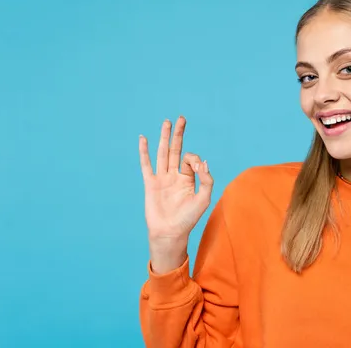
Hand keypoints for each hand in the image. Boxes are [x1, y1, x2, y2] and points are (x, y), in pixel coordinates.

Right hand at [139, 116, 213, 272]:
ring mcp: (161, 179)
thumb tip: (202, 161)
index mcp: (188, 179)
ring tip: (166, 121)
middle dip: (179, 134)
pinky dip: (144, 152)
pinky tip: (144, 138)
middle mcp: (174, 176)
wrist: (170, 233)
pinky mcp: (150, 184)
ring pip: (162, 153)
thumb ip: (206, 180)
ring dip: (164, 137)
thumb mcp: (203, 199)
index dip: (194, 159)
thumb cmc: (188, 219)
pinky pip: (146, 165)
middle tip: (181, 118)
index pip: (190, 159)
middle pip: (176, 149)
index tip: (196, 168)